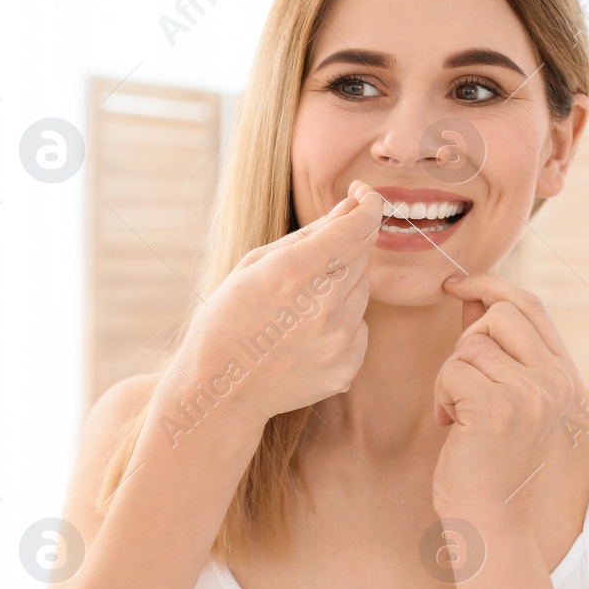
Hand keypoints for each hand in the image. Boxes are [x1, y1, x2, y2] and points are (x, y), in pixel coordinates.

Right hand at [167, 180, 380, 427]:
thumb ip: (309, 235)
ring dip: (341, 289)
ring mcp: (337, 341)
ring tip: (298, 309)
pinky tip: (305, 336)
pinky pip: (361, 327)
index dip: (368, 205)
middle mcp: (322, 307)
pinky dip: (341, 324)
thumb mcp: (254, 266)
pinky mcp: (347, 368)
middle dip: (344, 249)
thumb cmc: (229, 320)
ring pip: (362, 292)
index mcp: (293, 273)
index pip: (356, 227)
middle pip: (362, 256)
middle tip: (309, 266)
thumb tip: (351, 207)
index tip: (366, 197)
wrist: (220, 391)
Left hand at [430, 274, 583, 515]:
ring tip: (461, 415)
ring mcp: (532, 394)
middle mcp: (557, 381)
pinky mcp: (499, 409)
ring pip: (470, 344)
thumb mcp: (504, 396)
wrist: (492, 521)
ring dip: (450, 377)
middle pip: (498, 315)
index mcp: (565, 375)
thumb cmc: (489, 461)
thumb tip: (470, 294)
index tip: (454, 284)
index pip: (530, 305)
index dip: (490, 284)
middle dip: (467, 342)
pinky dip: (442, 396)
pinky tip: (454, 428)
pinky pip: (452, 370)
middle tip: (462, 387)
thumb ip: (495, 346)